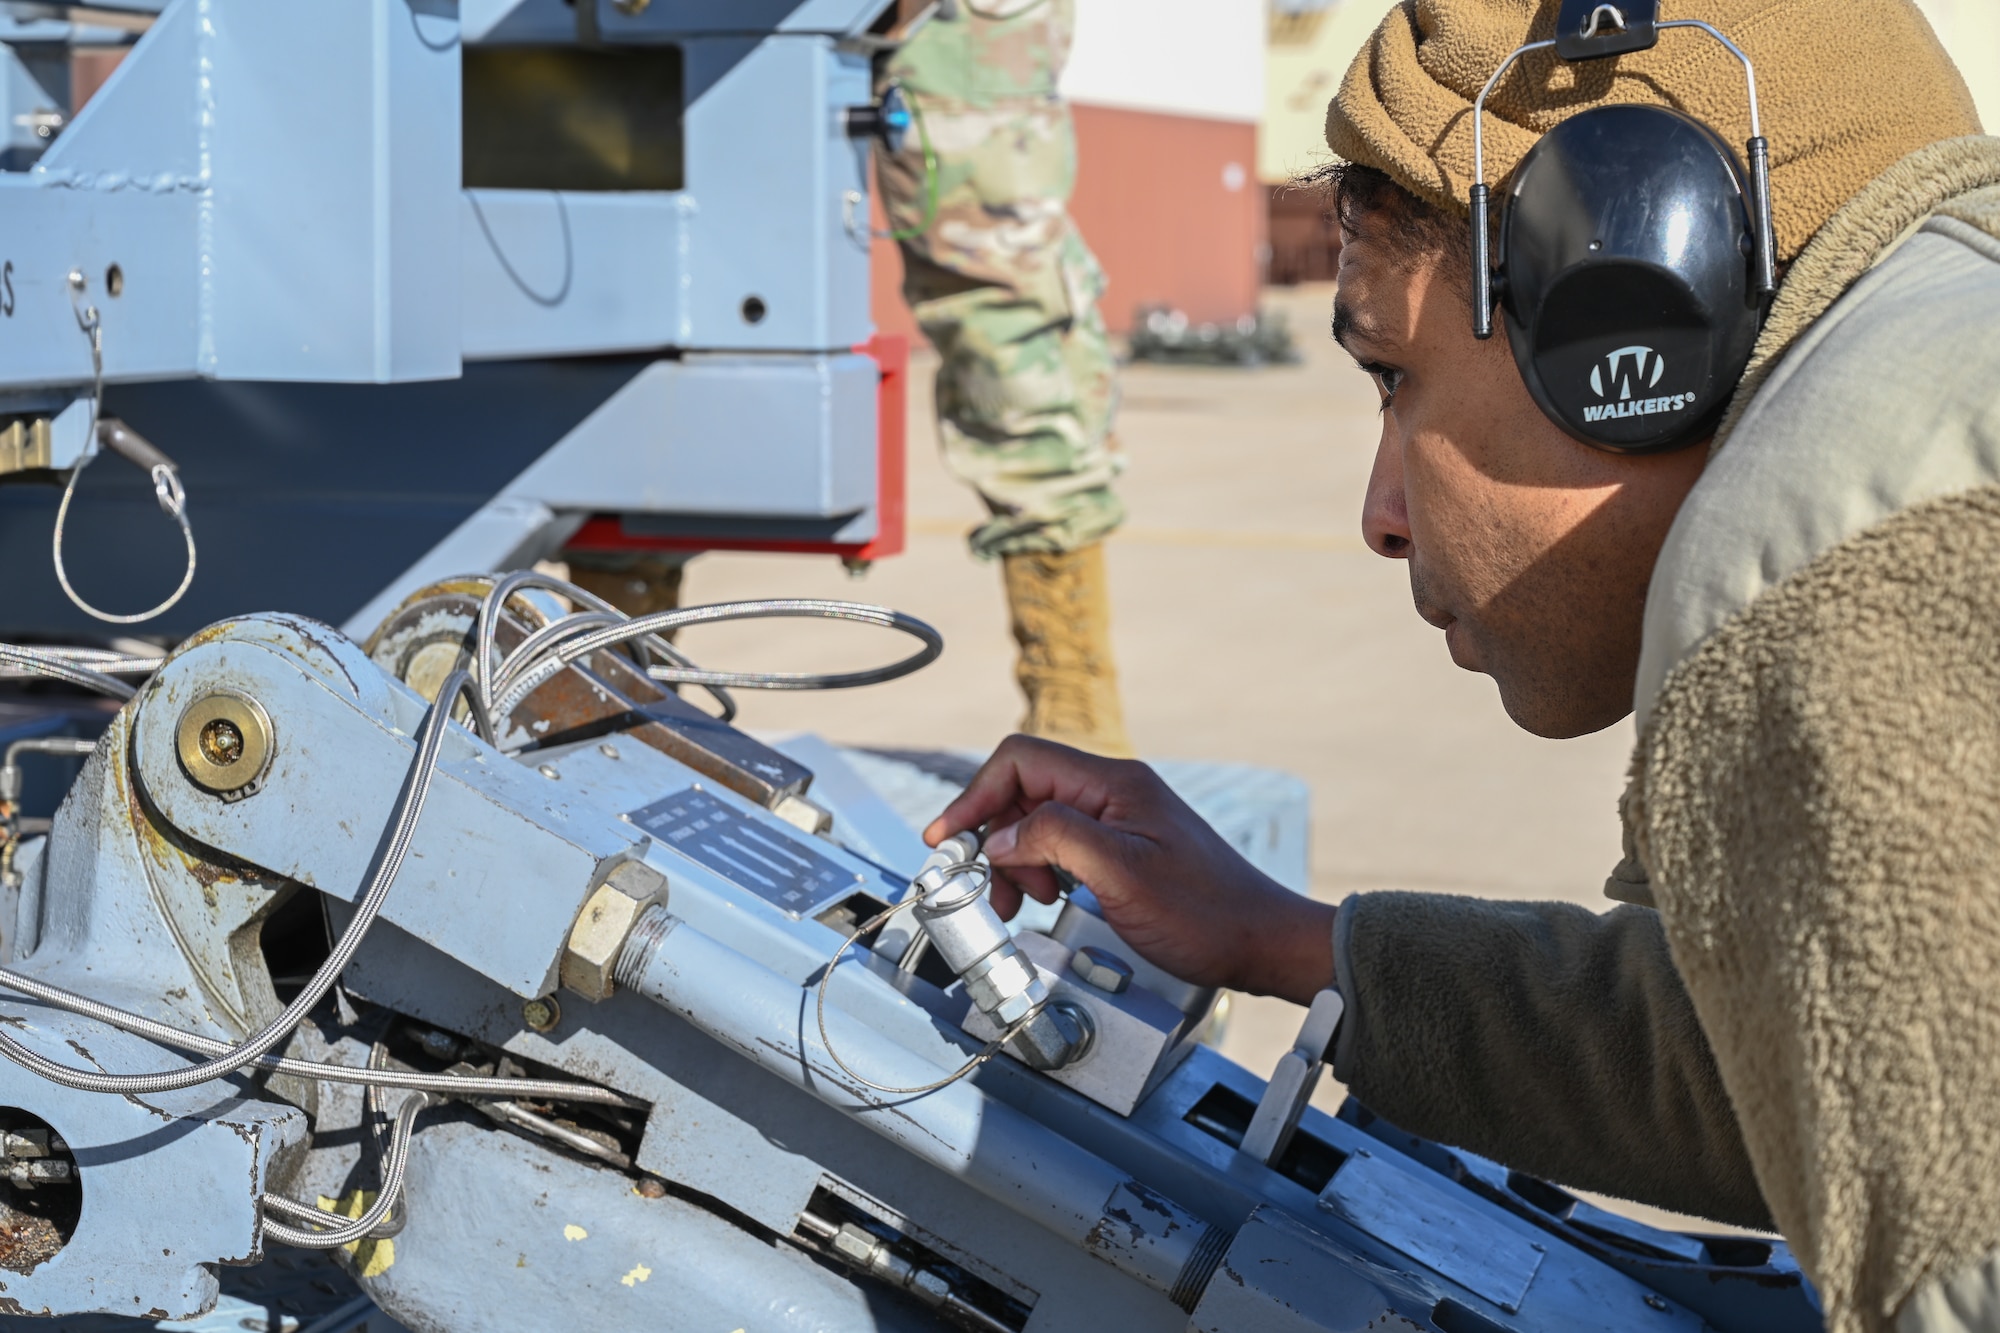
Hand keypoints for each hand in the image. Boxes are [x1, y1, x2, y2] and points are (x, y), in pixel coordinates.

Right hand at [923, 735, 1334, 1004]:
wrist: (1260, 940)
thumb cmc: (1207, 913)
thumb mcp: (1123, 874)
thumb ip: (1056, 838)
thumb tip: (1001, 834)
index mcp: (1113, 783)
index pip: (1020, 760)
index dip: (975, 795)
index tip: (949, 839)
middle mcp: (1114, 790)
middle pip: (1023, 789)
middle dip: (993, 836)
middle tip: (988, 886)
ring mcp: (1119, 816)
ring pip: (1038, 818)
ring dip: (1014, 857)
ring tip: (1020, 900)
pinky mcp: (1122, 844)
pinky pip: (1061, 841)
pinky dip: (1039, 867)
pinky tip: (1046, 895)